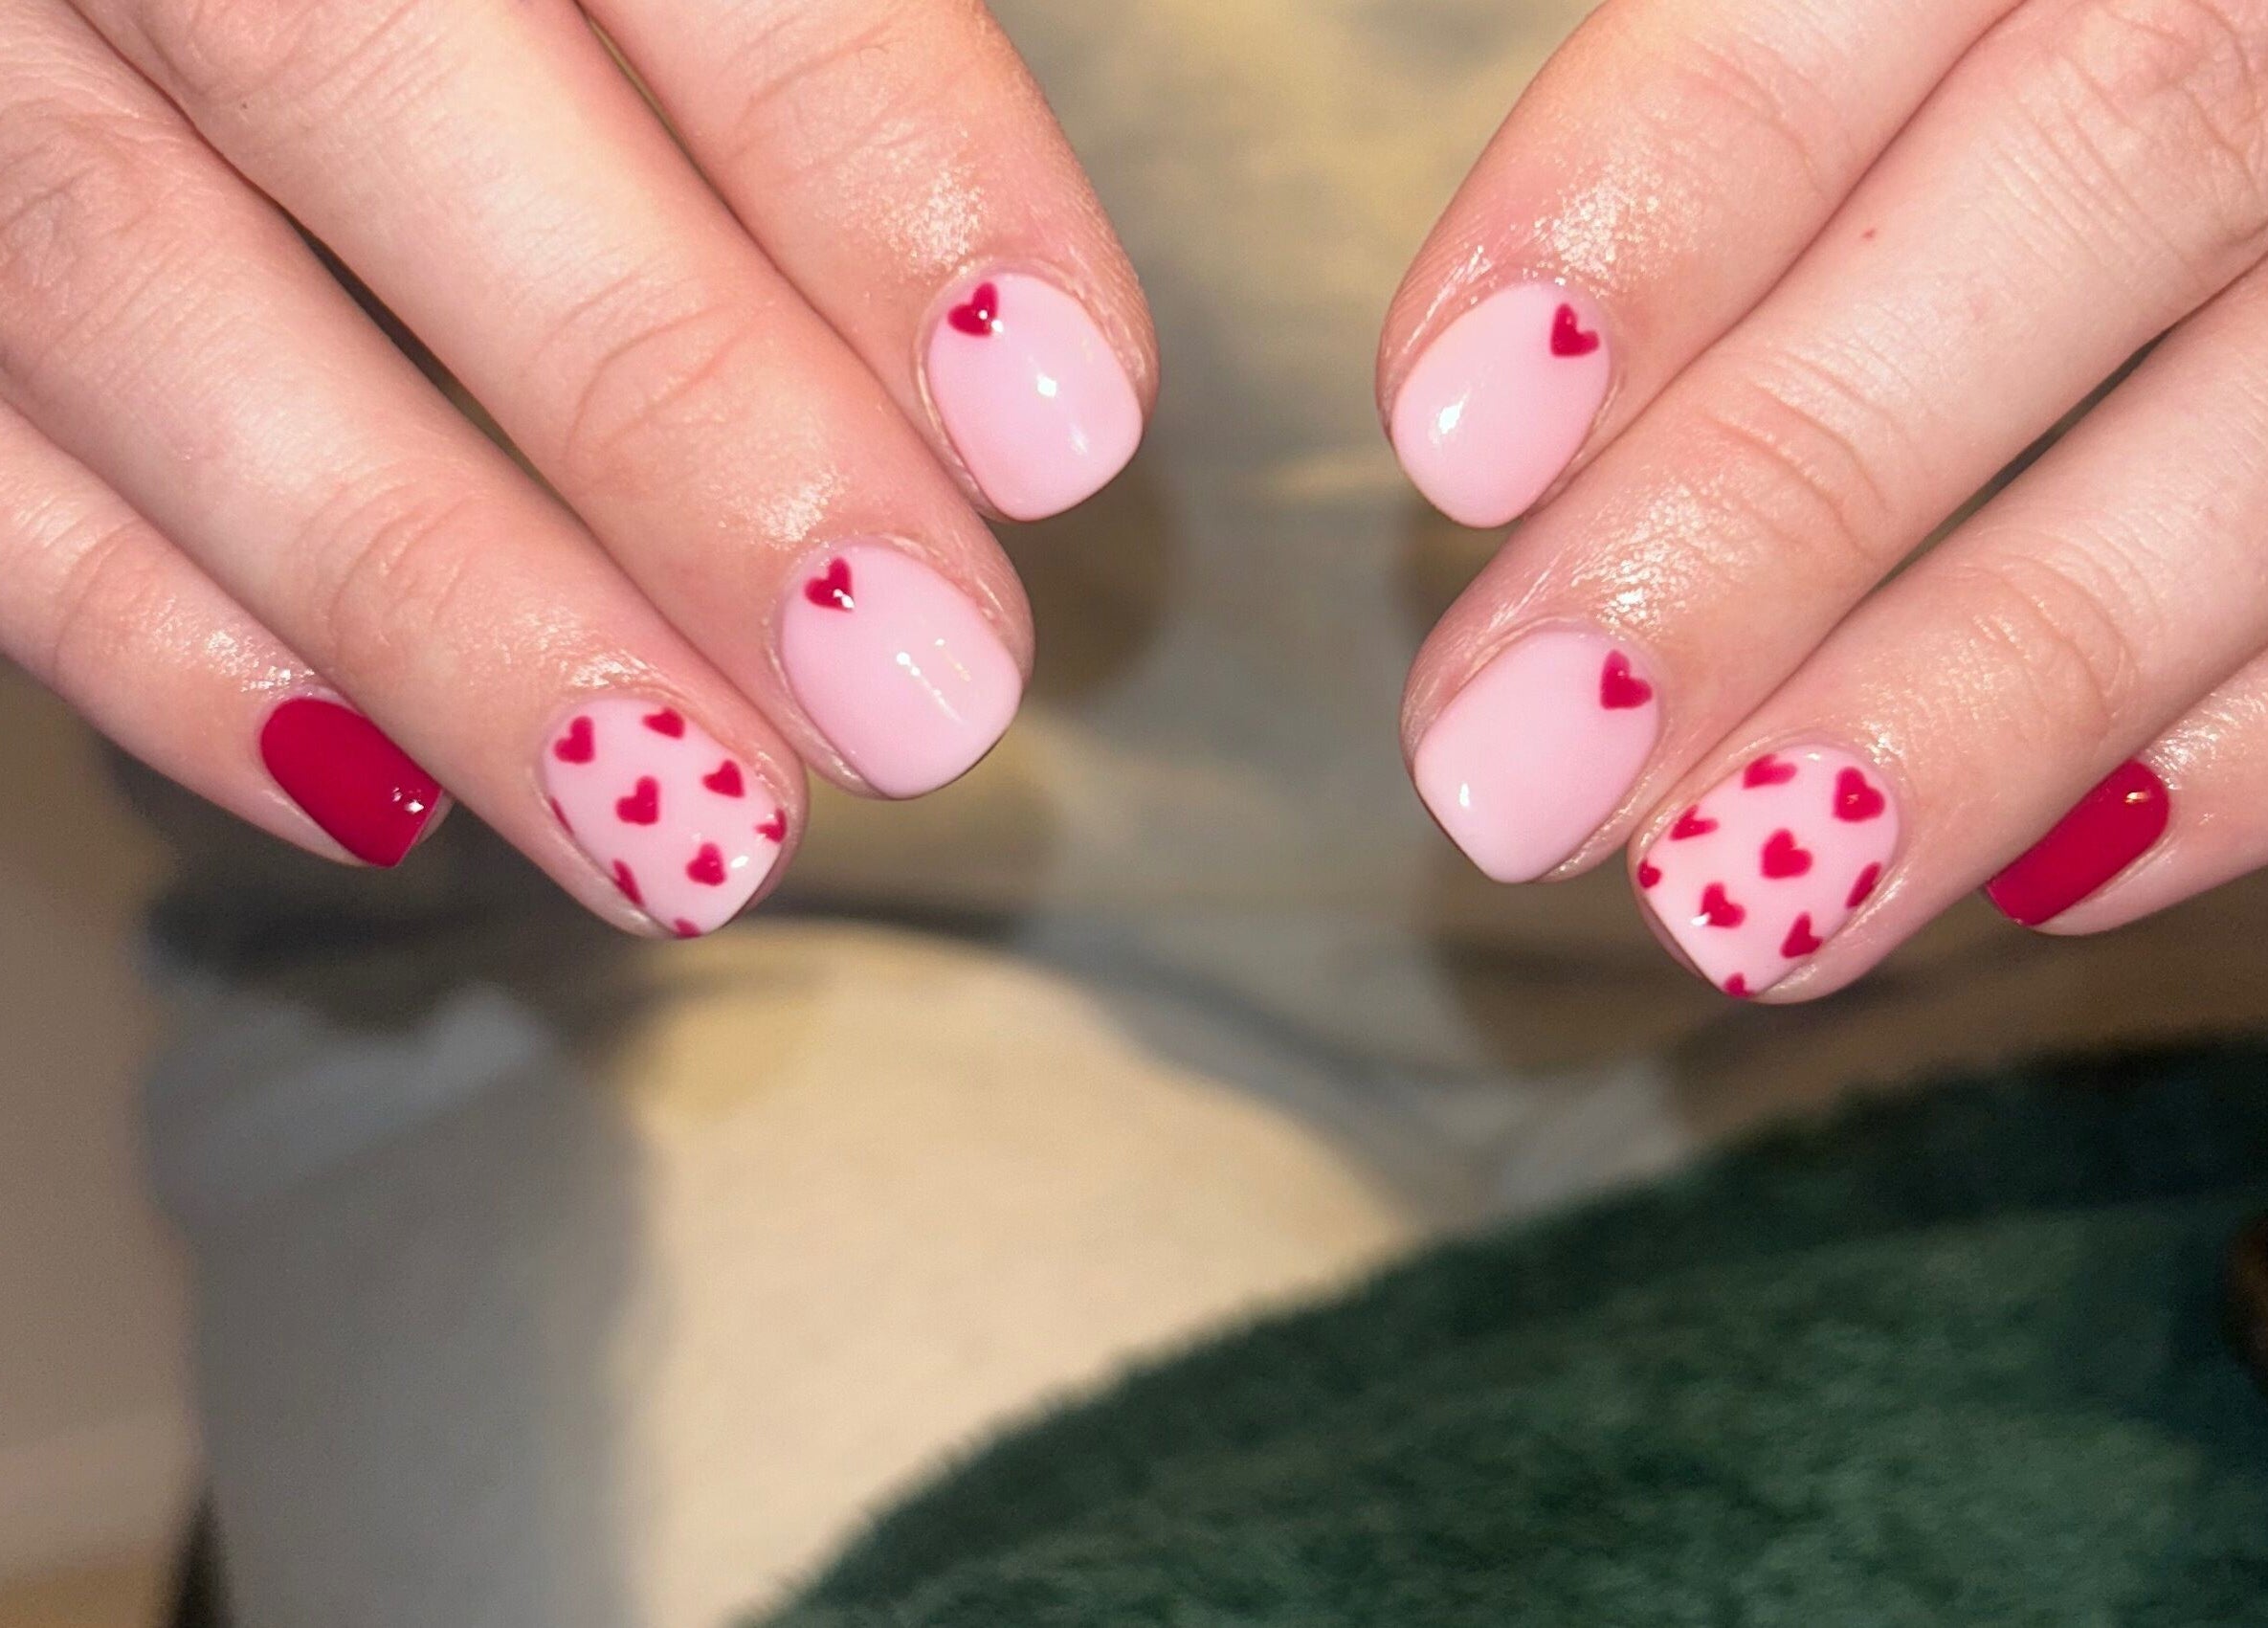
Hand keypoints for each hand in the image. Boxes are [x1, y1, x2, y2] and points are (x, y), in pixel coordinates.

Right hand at [0, 0, 1150, 934]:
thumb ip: (766, 45)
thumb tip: (1005, 373)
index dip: (876, 163)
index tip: (1067, 428)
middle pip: (371, 82)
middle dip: (678, 417)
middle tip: (921, 684)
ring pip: (137, 292)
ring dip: (444, 605)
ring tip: (703, 827)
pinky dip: (146, 640)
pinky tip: (375, 801)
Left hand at [1387, 0, 2267, 998]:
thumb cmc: (2018, 40)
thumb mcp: (1907, 2)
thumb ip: (1766, 122)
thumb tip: (1515, 431)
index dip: (1645, 213)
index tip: (1453, 443)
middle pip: (2066, 201)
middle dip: (1759, 519)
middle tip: (1506, 771)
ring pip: (2261, 447)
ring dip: (1979, 703)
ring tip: (1724, 904)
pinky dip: (2247, 756)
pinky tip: (2053, 877)